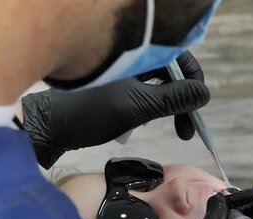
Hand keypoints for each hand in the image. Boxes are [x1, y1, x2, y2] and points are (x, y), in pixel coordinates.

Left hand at [21, 52, 209, 168]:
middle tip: (185, 133)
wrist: (47, 127)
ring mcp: (119, 72)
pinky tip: (139, 125)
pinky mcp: (110, 87)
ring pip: (155, 85)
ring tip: (164, 129)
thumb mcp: (137, 107)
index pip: (180, 58)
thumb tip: (205, 94)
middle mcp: (130, 58)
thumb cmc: (90, 113)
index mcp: (136, 53)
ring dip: (165, 107)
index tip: (196, 112)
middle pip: (170, 73)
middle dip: (181, 102)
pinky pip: (139, 93)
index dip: (194, 83)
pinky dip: (146, 108)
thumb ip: (173, 99)